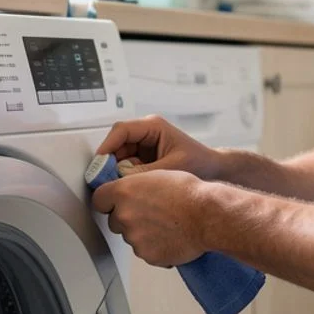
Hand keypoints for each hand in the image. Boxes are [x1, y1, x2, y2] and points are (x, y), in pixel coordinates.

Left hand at [91, 169, 208, 266]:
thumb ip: (136, 185)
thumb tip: (129, 192)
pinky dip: (155, 247)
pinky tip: (171, 237)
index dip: (108, 201)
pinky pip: (145, 251)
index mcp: (124, 192)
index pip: (99, 199)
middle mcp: (124, 215)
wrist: (208, 216)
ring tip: (166, 224)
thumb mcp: (158, 175)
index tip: (115, 203)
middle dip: (128, 218)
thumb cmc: (189, 193)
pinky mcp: (147, 255)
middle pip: (114, 221)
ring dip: (143, 233)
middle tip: (150, 213)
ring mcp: (135, 238)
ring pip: (131, 237)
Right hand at [96, 115, 223, 179]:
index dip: (107, 146)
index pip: (121, 130)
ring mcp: (144, 145)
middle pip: (116, 144)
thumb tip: (121, 179)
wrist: (214, 169)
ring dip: (116, 171)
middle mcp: (146, 133)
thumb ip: (146, 172)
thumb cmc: (200, 162)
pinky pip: (126, 165)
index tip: (99, 163)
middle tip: (104, 181)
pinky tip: (128, 187)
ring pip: (119, 156)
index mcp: (153, 126)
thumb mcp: (173, 167)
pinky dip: (124, 176)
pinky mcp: (144, 158)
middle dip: (109, 162)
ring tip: (118, 186)